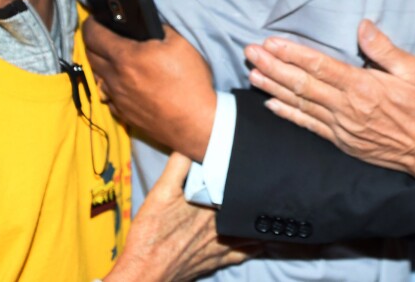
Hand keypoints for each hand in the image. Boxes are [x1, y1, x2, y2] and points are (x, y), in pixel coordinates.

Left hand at [82, 21, 215, 160]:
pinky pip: (107, 95)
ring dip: (101, 63)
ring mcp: (117, 98)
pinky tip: (124, 82)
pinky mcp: (123, 114)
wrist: (195, 123)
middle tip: (104, 34)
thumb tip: (148, 23)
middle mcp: (115, 78)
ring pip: (97, 75)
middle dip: (93, 41)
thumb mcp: (180, 44)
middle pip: (89, 55)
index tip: (94, 19)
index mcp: (126, 57)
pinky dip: (110, 84)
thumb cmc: (190, 83)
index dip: (90, 24)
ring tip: (114, 57)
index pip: (93, 35)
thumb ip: (159, 29)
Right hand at [105, 153, 257, 281]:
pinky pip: (244, 253)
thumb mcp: (161, 193)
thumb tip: (191, 144)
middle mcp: (222, 225)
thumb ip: (178, 167)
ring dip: (257, 221)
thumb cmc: (151, 233)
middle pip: (245, 208)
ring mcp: (222, 245)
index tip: (255, 168)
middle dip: (254, 197)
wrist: (145, 270)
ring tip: (268, 210)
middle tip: (265, 187)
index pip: (237, 187)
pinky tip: (260, 241)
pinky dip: (254, 246)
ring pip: (249, 231)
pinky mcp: (217, 260)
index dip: (246, 177)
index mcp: (212, 205)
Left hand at [245, 19, 414, 180]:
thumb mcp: (413, 70)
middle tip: (251, 53)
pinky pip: (308, 126)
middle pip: (301, 84)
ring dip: (273, 88)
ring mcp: (341, 127)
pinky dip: (288, 115)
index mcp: (362, 87)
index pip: (319, 66)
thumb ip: (383, 48)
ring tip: (253, 73)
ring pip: (299, 104)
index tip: (271, 43)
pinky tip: (271, 105)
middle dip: (273, 67)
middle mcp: (346, 108)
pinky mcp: (341, 141)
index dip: (292, 54)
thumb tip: (362, 26)